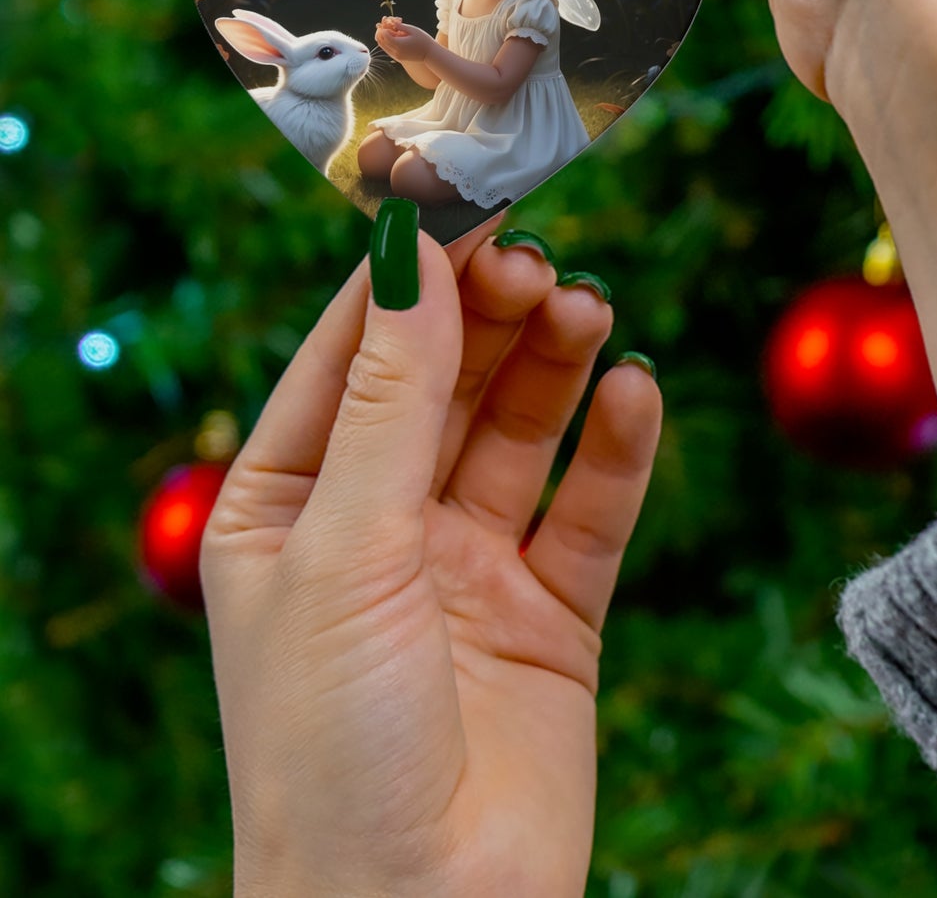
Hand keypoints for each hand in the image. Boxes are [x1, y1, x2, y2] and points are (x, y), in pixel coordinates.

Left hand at [201, 216, 662, 897]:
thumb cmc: (330, 748)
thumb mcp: (344, 549)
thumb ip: (390, 400)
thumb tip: (410, 255)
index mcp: (288, 507)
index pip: (351, 357)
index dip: (408, 279)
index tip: (466, 201)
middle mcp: (380, 527)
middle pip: (447, 382)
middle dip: (492, 316)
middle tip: (541, 262)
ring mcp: (469, 568)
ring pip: (522, 431)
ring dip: (557, 364)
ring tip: (590, 311)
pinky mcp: (553, 613)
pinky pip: (591, 509)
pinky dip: (618, 448)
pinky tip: (636, 392)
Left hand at [375, 17, 434, 61]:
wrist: (430, 54)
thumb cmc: (423, 40)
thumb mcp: (413, 30)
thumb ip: (401, 26)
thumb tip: (391, 21)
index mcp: (399, 44)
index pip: (384, 34)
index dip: (384, 27)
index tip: (387, 21)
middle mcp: (396, 51)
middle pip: (381, 41)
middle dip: (380, 32)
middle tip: (384, 25)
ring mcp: (396, 56)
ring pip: (382, 46)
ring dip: (382, 38)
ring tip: (386, 29)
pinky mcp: (398, 58)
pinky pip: (387, 50)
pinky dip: (385, 43)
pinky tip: (390, 37)